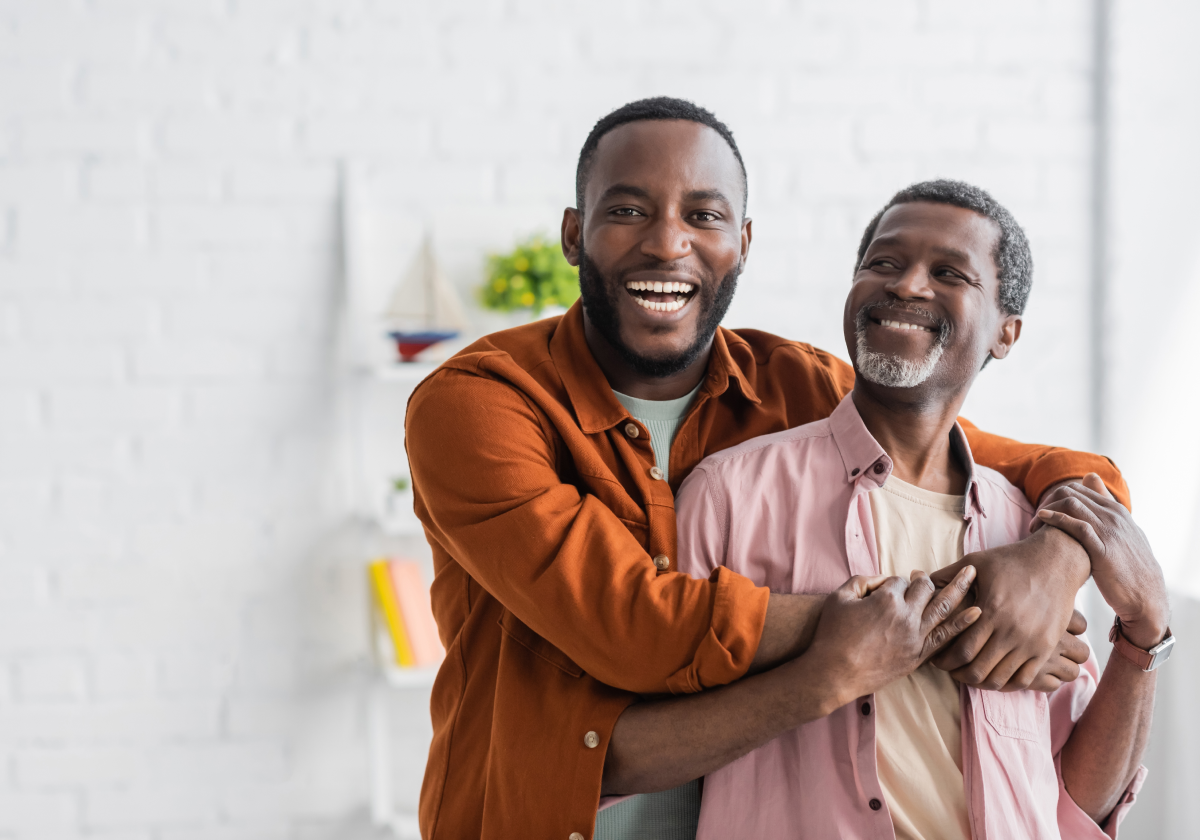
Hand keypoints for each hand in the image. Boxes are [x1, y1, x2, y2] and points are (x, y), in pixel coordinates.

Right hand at [806, 567, 979, 706]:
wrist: (834, 673)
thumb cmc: (832, 634)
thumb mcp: (839, 597)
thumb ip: (861, 581)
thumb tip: (882, 580)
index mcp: (886, 599)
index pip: (900, 580)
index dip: (893, 582)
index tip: (885, 589)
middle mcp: (906, 616)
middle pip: (925, 588)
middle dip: (923, 580)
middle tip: (922, 577)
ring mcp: (915, 636)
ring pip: (943, 607)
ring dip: (960, 588)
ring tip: (973, 574)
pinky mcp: (918, 655)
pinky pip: (945, 636)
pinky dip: (962, 623)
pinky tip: (977, 613)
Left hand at [929, 526, 1089, 689]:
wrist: (1056, 562)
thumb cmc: (1012, 560)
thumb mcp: (977, 562)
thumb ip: (947, 575)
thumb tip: (918, 579)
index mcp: (992, 610)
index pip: (962, 650)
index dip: (946, 660)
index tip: (936, 660)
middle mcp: (1012, 630)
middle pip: (979, 669)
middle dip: (959, 674)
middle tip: (950, 671)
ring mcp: (1031, 642)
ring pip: (1000, 678)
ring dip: (981, 681)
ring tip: (969, 674)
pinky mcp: (1046, 648)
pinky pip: (1024, 679)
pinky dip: (1006, 683)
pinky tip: (995, 676)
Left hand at [1037, 473, 1169, 650]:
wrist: (1146, 597)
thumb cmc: (1130, 567)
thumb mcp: (1123, 533)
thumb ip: (1106, 507)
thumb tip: (1091, 478)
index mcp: (1118, 511)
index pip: (1080, 489)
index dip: (1056, 497)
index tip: (1044, 512)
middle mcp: (1114, 517)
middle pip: (1072, 493)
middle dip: (1048, 502)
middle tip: (1034, 520)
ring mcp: (1110, 531)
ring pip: (1072, 504)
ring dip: (1047, 510)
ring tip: (1033, 526)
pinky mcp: (1103, 549)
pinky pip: (1077, 526)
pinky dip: (1056, 519)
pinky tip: (1041, 521)